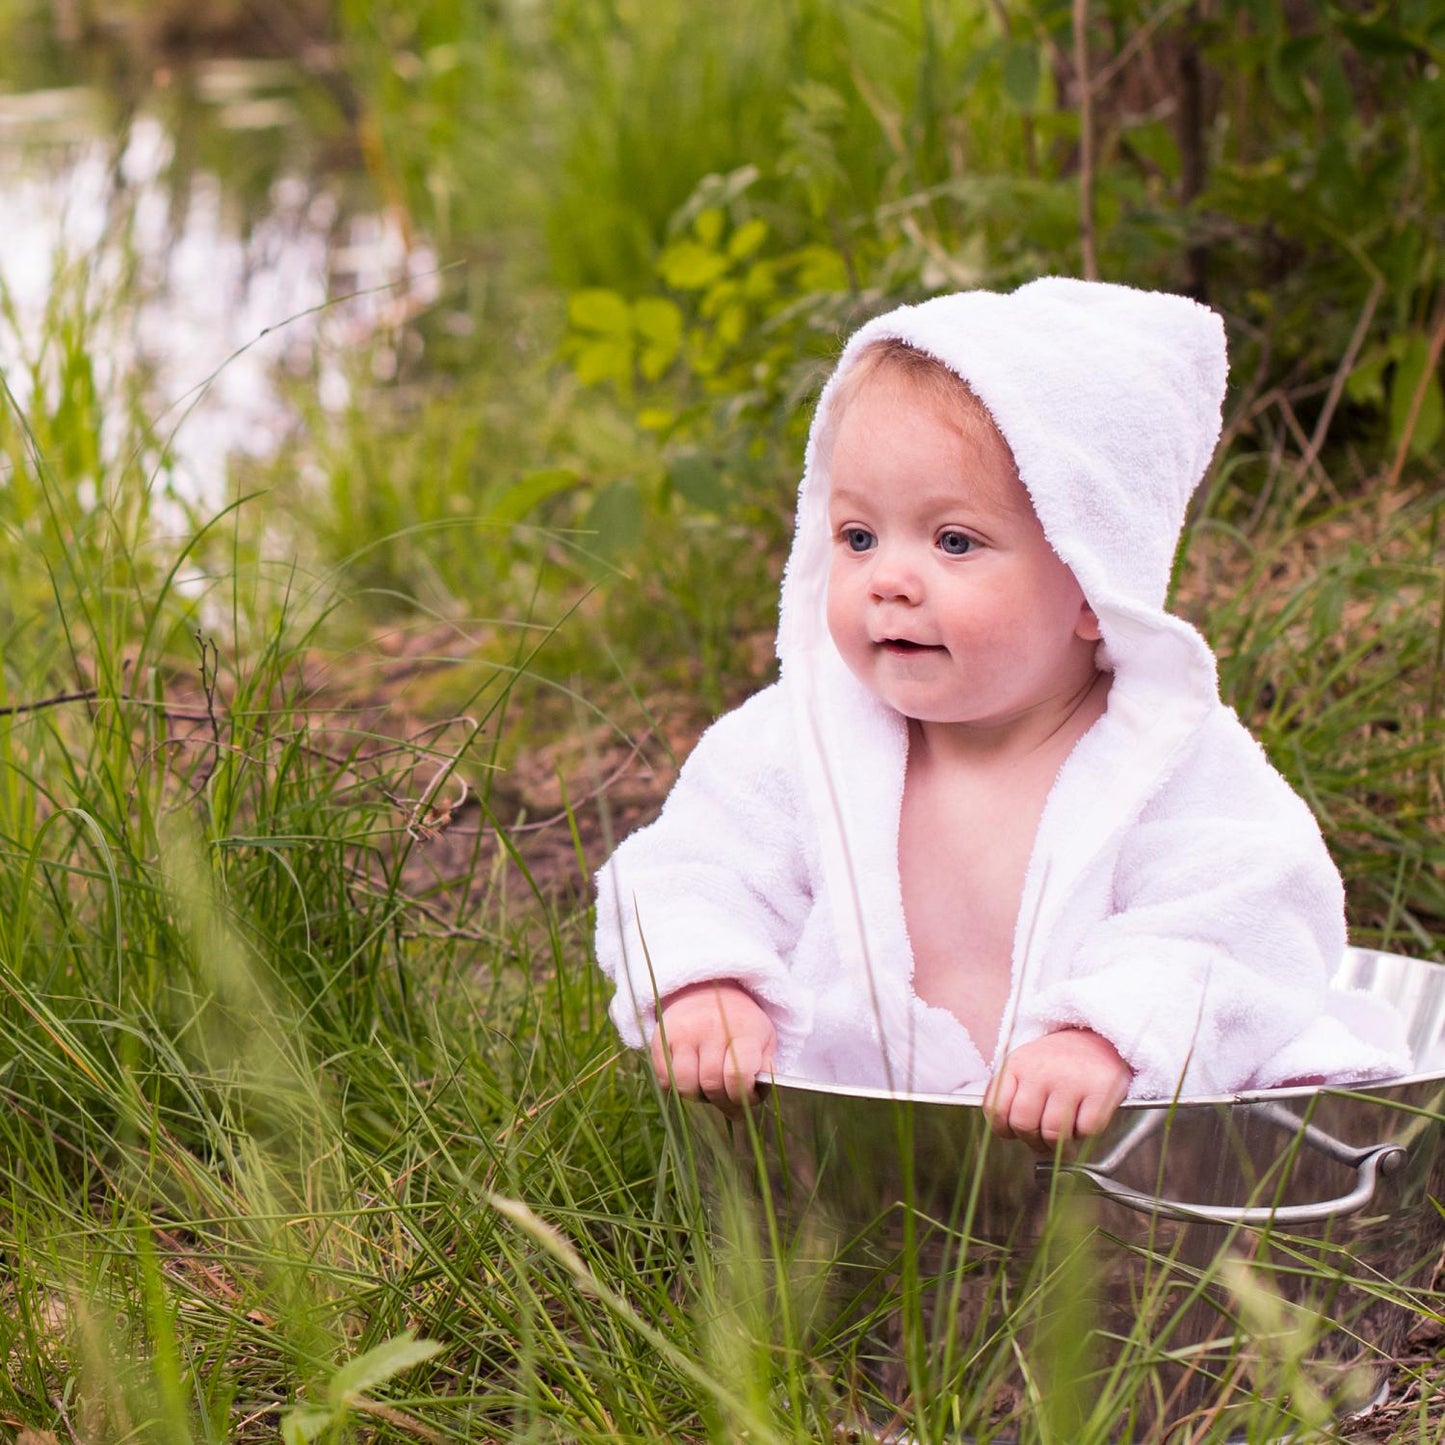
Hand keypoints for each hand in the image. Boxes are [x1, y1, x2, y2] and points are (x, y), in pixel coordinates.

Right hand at [651, 981, 775, 1116]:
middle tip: (725, 1097)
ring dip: (697, 1096)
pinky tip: (689, 1075)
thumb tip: (744, 1110)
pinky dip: (676, 1086)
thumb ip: (763, 1073)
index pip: (737, 1075)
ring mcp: (684, 1031)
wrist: (709, 989)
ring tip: (706, 1086)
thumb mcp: (763, 1040)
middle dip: (720, 1100)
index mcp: (744, 1029)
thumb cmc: (741, 1023)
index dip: (741, 1097)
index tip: (744, 1098)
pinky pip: (664, 1079)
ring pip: (685, 1085)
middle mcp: (712, 1027)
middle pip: (711, 1084)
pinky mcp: (661, 1035)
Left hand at [984, 1028, 1130, 1152]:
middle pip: (1024, 1125)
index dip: (1005, 1130)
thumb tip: (1006, 1132)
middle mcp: (1040, 1071)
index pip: (996, 1110)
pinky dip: (1084, 1135)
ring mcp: (1070, 1079)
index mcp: (1016, 1065)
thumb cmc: (1058, 1061)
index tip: (1016, 1134)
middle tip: (1044, 1145)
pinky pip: (1086, 1130)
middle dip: (1034, 1143)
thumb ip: (1010, 1094)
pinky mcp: (1100, 1089)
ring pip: (1054, 1133)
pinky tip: (1083, 1125)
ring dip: (1059, 1148)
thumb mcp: (1025, 1066)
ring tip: (1065, 1146)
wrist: (1099, 1037)